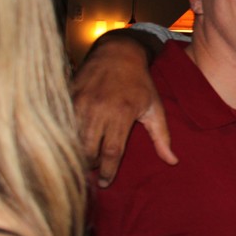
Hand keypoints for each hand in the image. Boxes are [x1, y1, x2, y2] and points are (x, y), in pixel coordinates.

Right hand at [71, 35, 176, 185]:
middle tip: (94, 171)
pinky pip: (62, 123)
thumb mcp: (155, 108)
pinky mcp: (68, 95)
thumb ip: (162, 137)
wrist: (118, 52)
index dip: (108, 171)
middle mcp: (99, 109)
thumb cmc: (140, 83)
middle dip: (90, 165)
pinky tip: (71, 143)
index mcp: (122, 114)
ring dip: (77, 153)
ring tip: (83, 160)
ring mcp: (81, 102)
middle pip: (88, 149)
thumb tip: (173, 161)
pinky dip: (66, 136)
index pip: (112, 151)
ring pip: (72, 138)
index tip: (106, 183)